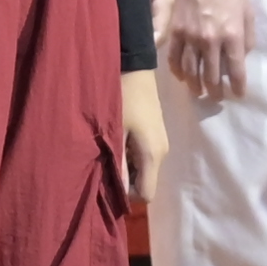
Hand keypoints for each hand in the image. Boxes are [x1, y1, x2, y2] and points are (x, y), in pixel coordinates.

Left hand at [118, 67, 169, 201]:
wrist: (136, 69)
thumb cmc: (122, 99)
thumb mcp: (115, 132)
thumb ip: (118, 163)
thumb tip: (119, 192)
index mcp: (153, 155)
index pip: (147, 194)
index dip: (128, 196)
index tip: (108, 183)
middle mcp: (162, 153)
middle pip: (146, 182)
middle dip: (126, 181)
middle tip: (104, 166)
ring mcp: (162, 143)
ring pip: (145, 170)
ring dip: (128, 167)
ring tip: (110, 151)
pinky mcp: (158, 135)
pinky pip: (145, 157)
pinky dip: (132, 156)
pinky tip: (119, 140)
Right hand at [161, 0, 251, 101]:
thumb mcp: (248, 10)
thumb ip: (247, 36)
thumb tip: (242, 56)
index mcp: (233, 36)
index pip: (236, 72)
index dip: (238, 87)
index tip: (238, 95)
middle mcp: (211, 41)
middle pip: (212, 77)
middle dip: (216, 92)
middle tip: (217, 98)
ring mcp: (190, 37)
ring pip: (191, 72)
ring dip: (196, 86)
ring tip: (199, 92)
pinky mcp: (175, 31)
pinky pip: (174, 58)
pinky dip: (178, 71)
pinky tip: (182, 77)